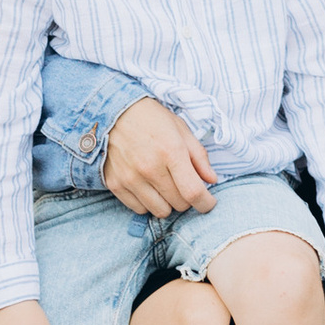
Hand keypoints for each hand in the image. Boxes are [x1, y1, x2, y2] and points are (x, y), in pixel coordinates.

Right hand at [101, 98, 217, 219]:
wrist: (112, 113)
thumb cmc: (152, 119)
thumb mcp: (181, 129)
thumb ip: (199, 156)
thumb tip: (211, 180)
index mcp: (171, 151)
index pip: (193, 192)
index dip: (206, 203)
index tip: (208, 202)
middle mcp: (150, 168)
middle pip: (179, 204)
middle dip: (187, 198)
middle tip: (184, 185)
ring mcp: (131, 178)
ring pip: (160, 211)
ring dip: (168, 203)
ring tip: (166, 186)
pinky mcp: (116, 185)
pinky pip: (140, 209)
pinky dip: (148, 203)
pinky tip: (149, 187)